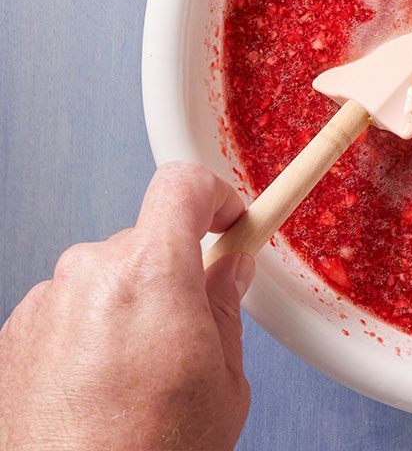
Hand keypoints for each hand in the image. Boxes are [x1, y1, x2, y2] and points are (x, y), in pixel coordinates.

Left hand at [0, 162, 254, 450]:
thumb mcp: (224, 381)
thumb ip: (225, 308)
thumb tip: (228, 270)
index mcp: (152, 273)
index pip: (182, 185)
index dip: (215, 197)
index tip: (228, 221)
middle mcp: (88, 275)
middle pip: (142, 240)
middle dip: (172, 272)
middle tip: (190, 329)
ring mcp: (43, 306)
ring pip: (101, 278)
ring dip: (126, 305)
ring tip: (139, 374)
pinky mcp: (12, 338)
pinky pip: (65, 312)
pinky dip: (87, 334)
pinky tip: (100, 388)